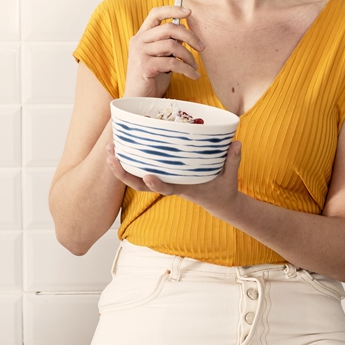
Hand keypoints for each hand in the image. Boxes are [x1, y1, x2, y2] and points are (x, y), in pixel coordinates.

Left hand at [106, 140, 242, 217]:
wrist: (218, 201)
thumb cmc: (223, 188)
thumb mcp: (231, 176)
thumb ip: (233, 160)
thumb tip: (236, 143)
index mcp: (185, 188)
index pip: (168, 188)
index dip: (157, 184)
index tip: (148, 176)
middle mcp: (170, 185)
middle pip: (141, 184)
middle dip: (124, 173)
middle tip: (110, 158)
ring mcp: (164, 180)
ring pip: (136, 178)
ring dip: (120, 166)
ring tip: (108, 150)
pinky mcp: (163, 174)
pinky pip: (142, 169)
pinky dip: (129, 161)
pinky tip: (119, 147)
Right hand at [123, 6, 204, 98]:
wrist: (137, 100)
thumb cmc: (150, 79)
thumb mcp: (161, 57)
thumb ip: (169, 44)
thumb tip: (185, 34)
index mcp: (141, 36)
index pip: (156, 13)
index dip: (173, 9)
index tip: (189, 12)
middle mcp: (138, 41)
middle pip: (169, 27)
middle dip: (190, 36)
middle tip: (201, 47)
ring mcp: (140, 53)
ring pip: (172, 45)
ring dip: (188, 56)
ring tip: (194, 67)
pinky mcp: (145, 66)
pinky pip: (172, 63)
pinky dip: (186, 69)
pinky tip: (193, 75)